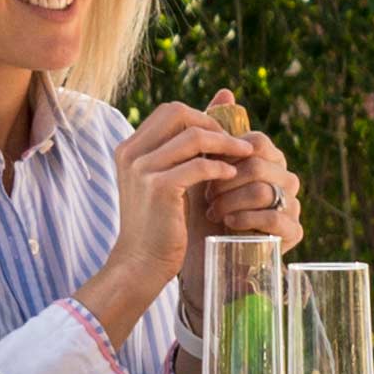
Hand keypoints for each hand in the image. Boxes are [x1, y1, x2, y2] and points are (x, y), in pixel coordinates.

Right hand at [94, 103, 259, 340]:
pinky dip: (220, 168)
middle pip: (178, 113)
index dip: (200, 118)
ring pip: (193, 137)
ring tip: (244, 155)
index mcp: (129, 148)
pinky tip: (232, 175)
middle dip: (212, 124)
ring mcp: (143, 169)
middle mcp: (132, 153)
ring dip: (224, 144)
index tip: (223, 136)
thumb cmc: (159, 223)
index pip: (169, 112)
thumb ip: (183, 151)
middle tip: (235, 142)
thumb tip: (218, 113)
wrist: (141, 262)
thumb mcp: (165, 180)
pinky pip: (198, 166)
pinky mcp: (159, 188)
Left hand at [184, 94, 301, 246]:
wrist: (205, 252)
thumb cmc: (204, 206)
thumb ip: (215, 129)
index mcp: (270, 159)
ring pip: (264, 189)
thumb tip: (225, 92)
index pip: (255, 141)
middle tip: (206, 193)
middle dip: (225, 178)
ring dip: (231, 200)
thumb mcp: (204, 165)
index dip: (226, 153)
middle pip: (259, 163)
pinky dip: (247, 219)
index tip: (204, 167)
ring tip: (212, 211)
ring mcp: (293, 205)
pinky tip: (228, 224)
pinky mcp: (294, 232)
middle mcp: (286, 178)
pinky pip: (276, 218)